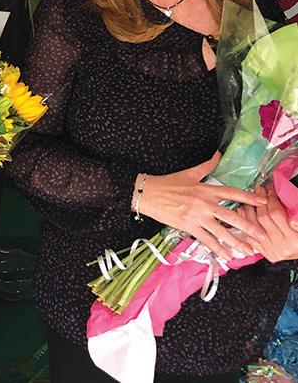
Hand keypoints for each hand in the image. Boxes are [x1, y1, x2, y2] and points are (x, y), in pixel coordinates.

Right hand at [139, 152, 267, 260]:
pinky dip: (217, 248)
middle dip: (248, 227)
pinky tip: (226, 256)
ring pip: (220, 231)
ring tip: (248, 250)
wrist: (148, 193)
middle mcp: (204, 203)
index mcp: (205, 189)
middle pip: (231, 216)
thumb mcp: (188, 173)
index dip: (248, 197)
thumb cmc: (167, 183)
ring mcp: (196, 216)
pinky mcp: (188, 226)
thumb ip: (206, 166)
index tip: (262, 202)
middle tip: (262, 236)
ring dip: (236, 242)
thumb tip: (218, 155)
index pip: (231, 192)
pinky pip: (206, 239)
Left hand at [241, 185, 297, 262]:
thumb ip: (296, 219)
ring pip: (253, 225)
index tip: (270, 191)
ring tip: (250, 198)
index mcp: (293, 238)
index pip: (276, 214)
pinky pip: (249, 235)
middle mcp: (280, 244)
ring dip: (249, 209)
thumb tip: (289, 216)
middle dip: (259, 201)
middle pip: (263, 218)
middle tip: (259, 191)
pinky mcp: (263, 252)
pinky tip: (242, 211)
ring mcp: (270, 249)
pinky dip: (245, 221)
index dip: (271, 200)